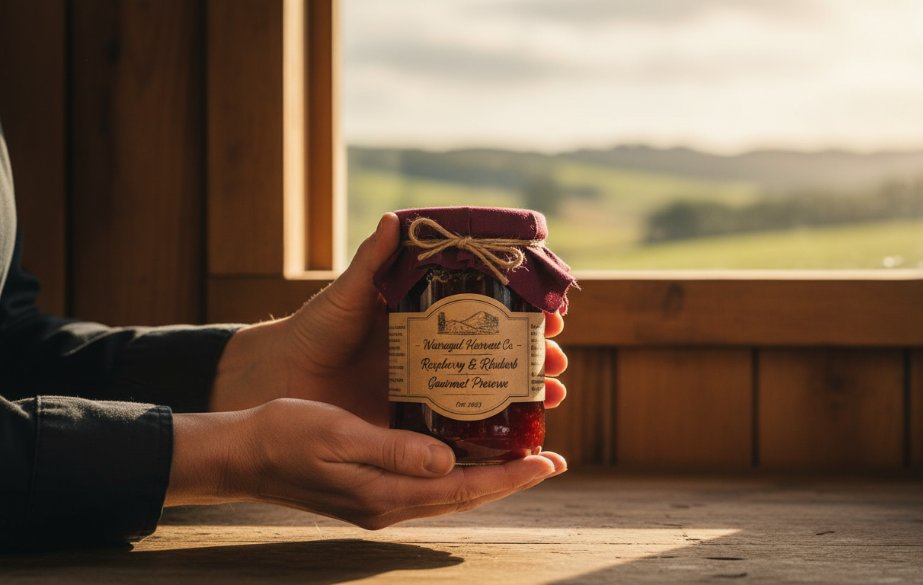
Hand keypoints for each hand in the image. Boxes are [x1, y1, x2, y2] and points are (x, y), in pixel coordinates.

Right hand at [167, 399, 566, 527]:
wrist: (242, 454)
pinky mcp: (372, 487)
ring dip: (488, 475)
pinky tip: (467, 448)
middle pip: (465, 495)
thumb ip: (393, 450)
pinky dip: (457, 469)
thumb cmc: (284, 436)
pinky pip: (429, 482)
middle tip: (550, 458)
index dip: (509, 477)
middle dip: (510, 478)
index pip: (463, 488)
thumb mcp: (338, 435)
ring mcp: (381, 499)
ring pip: (450, 491)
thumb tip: (448, 461)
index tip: (548, 462)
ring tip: (521, 454)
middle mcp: (390, 503)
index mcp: (386, 494)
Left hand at [209, 214, 568, 424]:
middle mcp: (436, 352)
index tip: (552, 314)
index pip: (488, 310)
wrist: (279, 380)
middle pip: (500, 352)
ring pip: (491, 390)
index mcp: (427, 317)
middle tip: (556, 360)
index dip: (523, 312)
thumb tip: (394, 219)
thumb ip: (372, 263)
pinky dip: (496, 431)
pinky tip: (523, 435)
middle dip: (536, 356)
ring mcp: (429, 388)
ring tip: (553, 395)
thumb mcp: (347, 296)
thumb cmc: (314, 331)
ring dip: (527, 392)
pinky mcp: (417, 424)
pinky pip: (463, 426)